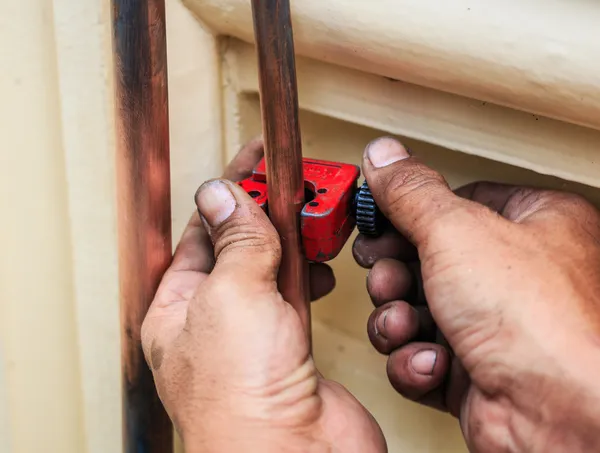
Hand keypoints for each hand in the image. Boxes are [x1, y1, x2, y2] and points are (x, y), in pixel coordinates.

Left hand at [142, 140, 385, 452]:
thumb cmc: (241, 400)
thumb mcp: (232, 296)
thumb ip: (236, 241)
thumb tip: (225, 193)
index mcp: (180, 307)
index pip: (204, 229)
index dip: (231, 188)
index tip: (256, 158)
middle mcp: (216, 320)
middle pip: (241, 244)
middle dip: (268, 209)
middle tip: (294, 181)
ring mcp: (257, 333)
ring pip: (275, 267)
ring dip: (295, 239)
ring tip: (312, 217)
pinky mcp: (295, 346)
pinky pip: (302, 294)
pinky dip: (314, 272)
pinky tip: (322, 264)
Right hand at [353, 137, 599, 451]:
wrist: (560, 419)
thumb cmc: (540, 323)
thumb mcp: (457, 232)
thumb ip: (412, 192)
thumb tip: (384, 156)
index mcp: (532, 226)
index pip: (455, 202)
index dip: (409, 211)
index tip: (375, 216)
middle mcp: (517, 276)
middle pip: (426, 259)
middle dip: (395, 272)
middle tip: (387, 273)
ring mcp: (495, 327)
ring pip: (416, 309)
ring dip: (397, 318)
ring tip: (405, 321)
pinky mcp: (474, 372)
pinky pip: (422, 355)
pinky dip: (415, 360)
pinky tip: (431, 362)